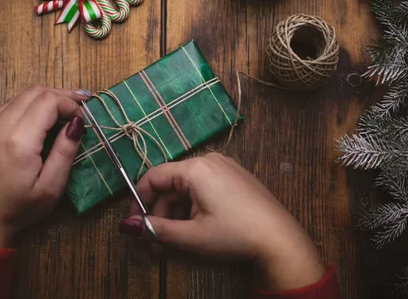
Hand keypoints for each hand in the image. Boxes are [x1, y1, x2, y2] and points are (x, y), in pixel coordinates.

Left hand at [0, 86, 89, 248]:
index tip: (83, 121)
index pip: (49, 101)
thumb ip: (65, 152)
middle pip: (36, 91)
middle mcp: (2, 124)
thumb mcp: (50, 187)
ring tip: (67, 109)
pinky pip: (12, 103)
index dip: (71, 105)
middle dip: (62, 96)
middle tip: (82, 107)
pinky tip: (44, 116)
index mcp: (19, 140)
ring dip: (47, 97)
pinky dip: (32, 103)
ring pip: (23, 94)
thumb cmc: (18, 208)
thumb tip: (78, 124)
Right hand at [120, 153, 325, 290]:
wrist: (281, 242)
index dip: (139, 201)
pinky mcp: (235, 180)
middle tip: (155, 246)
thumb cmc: (235, 236)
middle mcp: (209, 162)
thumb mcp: (191, 236)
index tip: (134, 225)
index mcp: (196, 169)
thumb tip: (126, 226)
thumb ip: (155, 229)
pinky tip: (193, 233)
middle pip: (171, 187)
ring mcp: (225, 169)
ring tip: (173, 245)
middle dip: (159, 217)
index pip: (154, 177)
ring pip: (187, 191)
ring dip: (176, 217)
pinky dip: (193, 210)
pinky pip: (203, 191)